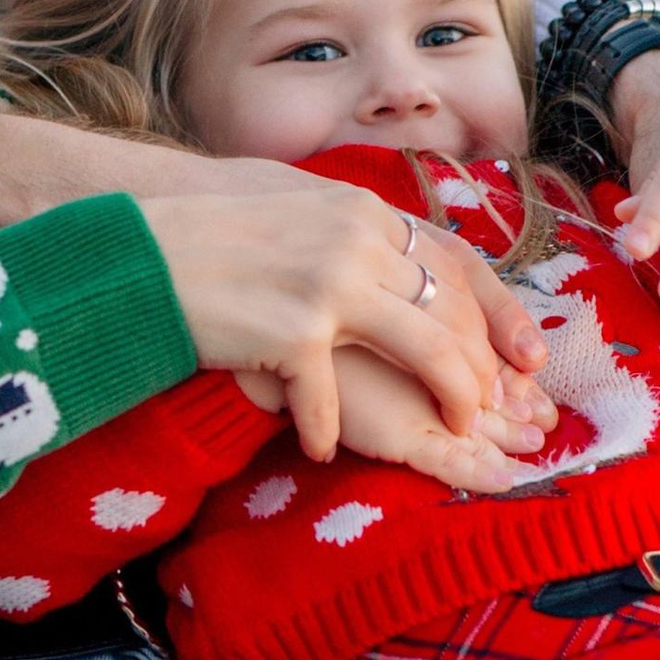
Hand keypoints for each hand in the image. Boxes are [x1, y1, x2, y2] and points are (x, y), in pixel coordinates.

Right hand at [138, 185, 552, 465]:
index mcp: (361, 210)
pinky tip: (317, 448)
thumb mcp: (293, 216)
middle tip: (490, 410)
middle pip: (452, 311)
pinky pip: (332, 398)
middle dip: (480, 367)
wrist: (134, 254)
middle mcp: (357, 238)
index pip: (457, 264)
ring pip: (427, 351)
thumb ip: (351, 236)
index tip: (525, 359)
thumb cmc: (204, 240)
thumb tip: (401, 272)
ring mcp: (330, 283)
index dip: (497, 316)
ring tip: (449, 432)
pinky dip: (326, 430)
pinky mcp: (295, 330)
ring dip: (449, 399)